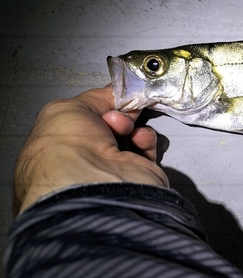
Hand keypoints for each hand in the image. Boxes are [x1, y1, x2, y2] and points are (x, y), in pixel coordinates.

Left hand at [14, 86, 167, 214]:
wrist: (93, 181)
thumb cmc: (68, 147)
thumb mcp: (68, 109)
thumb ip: (94, 98)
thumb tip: (115, 96)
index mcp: (61, 144)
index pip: (86, 117)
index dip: (100, 104)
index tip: (111, 96)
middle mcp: (85, 158)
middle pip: (111, 124)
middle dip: (116, 113)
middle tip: (116, 114)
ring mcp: (112, 168)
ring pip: (130, 135)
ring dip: (131, 125)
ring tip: (124, 129)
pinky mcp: (137, 174)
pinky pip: (146, 149)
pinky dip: (146, 140)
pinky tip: (140, 139)